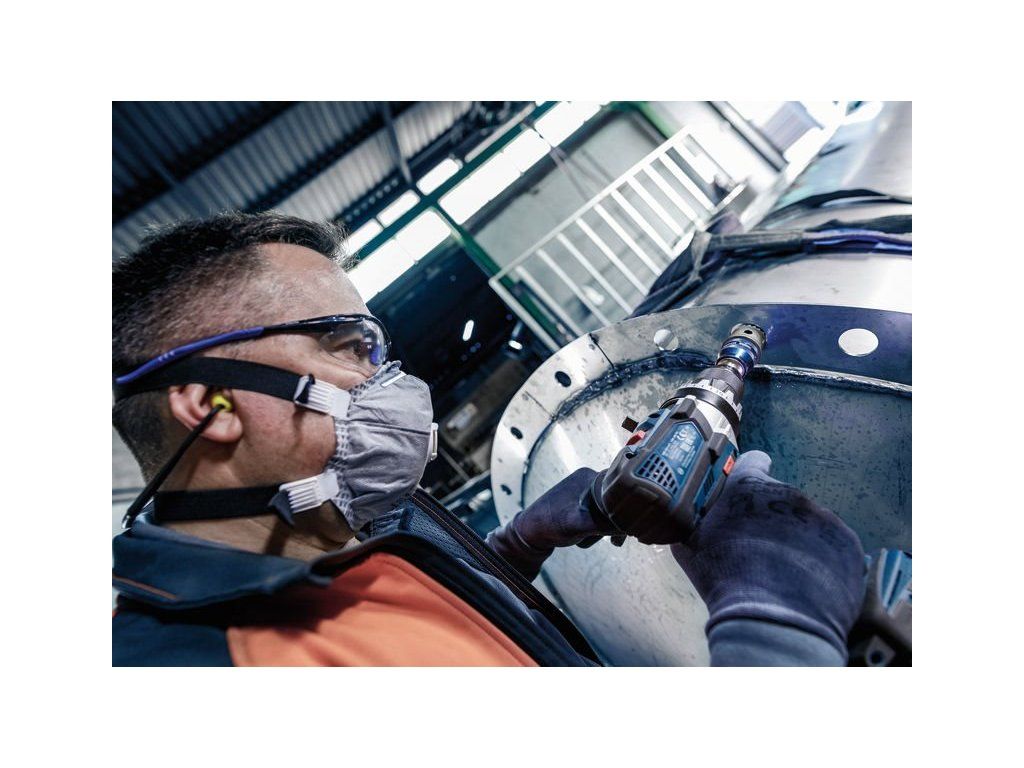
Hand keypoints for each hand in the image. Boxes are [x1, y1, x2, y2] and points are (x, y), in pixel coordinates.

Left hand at [486, 468, 619, 579]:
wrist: (527, 534)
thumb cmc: (549, 525)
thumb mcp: (580, 525)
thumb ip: (606, 524)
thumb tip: (630, 525)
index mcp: (587, 476)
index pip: (620, 488)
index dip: (626, 507)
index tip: (628, 524)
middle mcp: (586, 480)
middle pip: (615, 501)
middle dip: (612, 522)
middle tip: (610, 540)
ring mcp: (582, 492)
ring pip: (607, 511)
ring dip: (601, 528)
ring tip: (585, 537)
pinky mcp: (579, 504)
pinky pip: (597, 516)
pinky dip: (596, 529)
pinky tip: (585, 539)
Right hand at [671, 451, 866, 655]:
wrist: (773, 620)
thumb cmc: (724, 579)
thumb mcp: (689, 545)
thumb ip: (694, 520)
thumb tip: (687, 516)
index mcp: (748, 486)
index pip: (754, 460)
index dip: (750, 474)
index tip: (747, 492)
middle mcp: (788, 492)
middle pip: (780, 497)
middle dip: (771, 518)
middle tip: (759, 549)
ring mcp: (821, 516)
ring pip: (807, 522)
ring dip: (797, 539)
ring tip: (784, 572)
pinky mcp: (845, 541)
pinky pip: (832, 545)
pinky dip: (822, 560)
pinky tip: (806, 583)